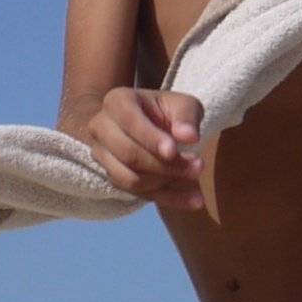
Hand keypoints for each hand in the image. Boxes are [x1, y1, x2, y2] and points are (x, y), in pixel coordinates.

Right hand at [82, 86, 204, 206]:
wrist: (153, 124)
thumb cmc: (168, 111)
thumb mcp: (183, 105)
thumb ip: (187, 116)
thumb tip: (189, 137)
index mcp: (117, 101)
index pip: (129, 121)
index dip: (151, 138)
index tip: (174, 151)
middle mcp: (102, 127)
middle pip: (128, 154)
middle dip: (165, 165)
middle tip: (199, 166)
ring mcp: (103, 154)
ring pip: (130, 178)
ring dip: (166, 182)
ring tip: (196, 178)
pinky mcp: (113, 177)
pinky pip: (138, 194)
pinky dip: (168, 198)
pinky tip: (194, 199)